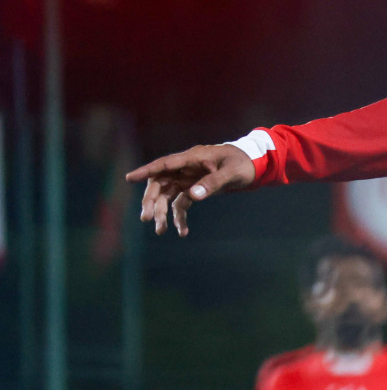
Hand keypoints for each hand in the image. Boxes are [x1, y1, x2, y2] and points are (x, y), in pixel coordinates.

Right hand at [126, 144, 255, 236]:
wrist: (254, 165)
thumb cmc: (242, 164)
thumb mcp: (232, 173)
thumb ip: (213, 183)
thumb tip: (193, 196)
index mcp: (193, 158)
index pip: (165, 164)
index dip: (146, 171)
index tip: (129, 178)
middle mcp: (185, 168)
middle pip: (161, 183)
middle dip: (152, 201)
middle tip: (147, 218)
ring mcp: (188, 179)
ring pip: (167, 196)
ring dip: (162, 213)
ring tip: (160, 231)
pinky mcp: (193, 189)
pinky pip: (181, 204)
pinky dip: (179, 217)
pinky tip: (182, 232)